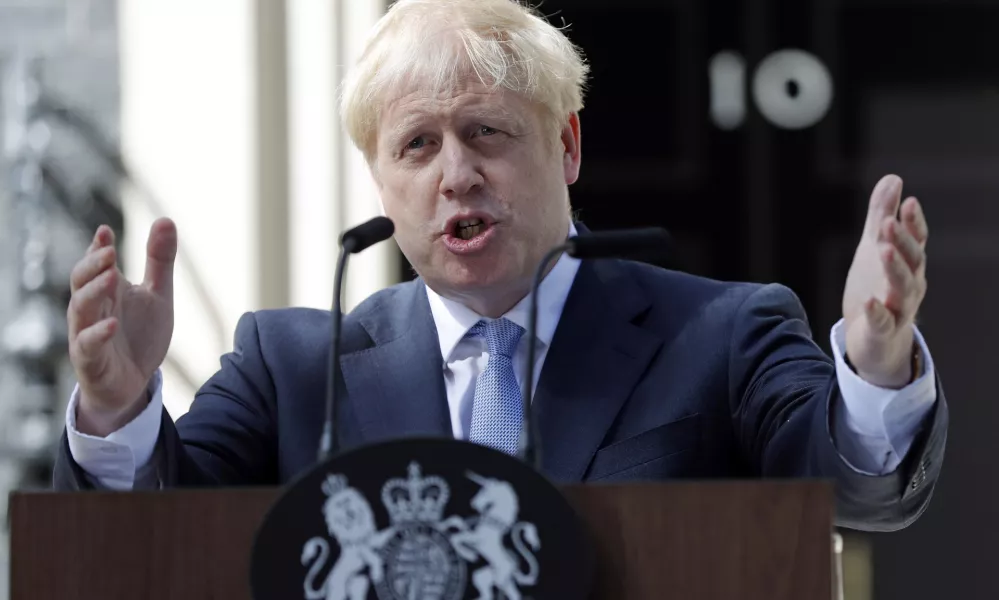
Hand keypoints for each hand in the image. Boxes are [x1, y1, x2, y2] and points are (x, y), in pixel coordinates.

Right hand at [68, 218, 177, 435]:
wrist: (134, 383)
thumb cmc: (139, 335)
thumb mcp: (158, 295)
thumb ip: (160, 261)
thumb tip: (165, 219)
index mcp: (106, 290)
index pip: (96, 263)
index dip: (98, 247)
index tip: (105, 231)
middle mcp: (92, 308)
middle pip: (81, 281)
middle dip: (93, 265)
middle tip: (109, 251)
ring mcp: (87, 334)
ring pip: (80, 309)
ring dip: (93, 292)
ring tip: (111, 276)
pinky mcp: (90, 360)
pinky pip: (87, 345)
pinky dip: (97, 333)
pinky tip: (112, 323)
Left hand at [842, 175, 927, 388]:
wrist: (874, 341)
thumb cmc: (877, 288)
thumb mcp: (875, 248)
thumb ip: (881, 214)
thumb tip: (893, 178)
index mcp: (908, 264)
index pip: (915, 240)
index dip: (913, 222)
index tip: (908, 201)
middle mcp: (910, 285)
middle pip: (912, 261)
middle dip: (902, 241)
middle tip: (888, 222)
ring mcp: (899, 309)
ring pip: (903, 288)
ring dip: (894, 269)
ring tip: (882, 250)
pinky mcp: (883, 330)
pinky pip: (883, 321)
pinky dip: (877, 312)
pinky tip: (870, 302)